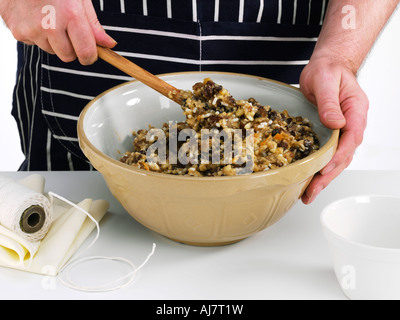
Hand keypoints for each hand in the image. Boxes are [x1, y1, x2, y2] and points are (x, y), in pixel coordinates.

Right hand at [0, 0, 115, 64]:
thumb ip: (93, 24)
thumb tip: (109, 45)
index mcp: (70, 14)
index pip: (85, 53)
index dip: (90, 56)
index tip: (91, 54)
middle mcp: (49, 24)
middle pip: (68, 56)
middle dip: (71, 47)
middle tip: (67, 28)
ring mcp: (31, 29)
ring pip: (51, 50)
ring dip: (53, 40)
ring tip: (48, 17)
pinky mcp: (16, 31)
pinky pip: (34, 43)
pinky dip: (37, 34)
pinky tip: (35, 17)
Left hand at [299, 56, 368, 203]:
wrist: (326, 66)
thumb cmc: (328, 69)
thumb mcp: (326, 81)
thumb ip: (329, 103)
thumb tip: (336, 124)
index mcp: (355, 112)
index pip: (350, 139)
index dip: (338, 157)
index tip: (324, 170)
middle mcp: (351, 124)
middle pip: (343, 156)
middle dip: (328, 176)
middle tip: (311, 192)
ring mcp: (341, 131)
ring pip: (335, 159)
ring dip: (323, 178)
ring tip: (308, 194)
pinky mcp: (329, 133)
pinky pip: (326, 153)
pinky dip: (318, 168)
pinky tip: (308, 180)